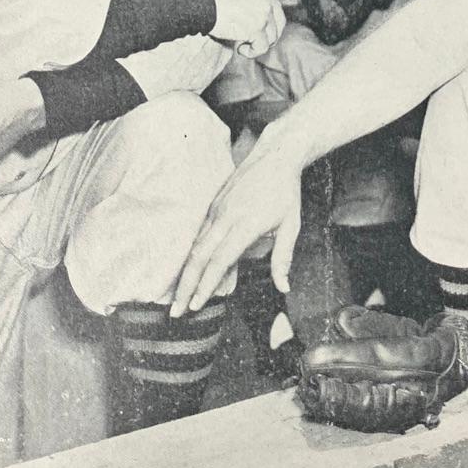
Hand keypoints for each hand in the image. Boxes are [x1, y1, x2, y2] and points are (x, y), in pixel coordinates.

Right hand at [171, 134, 302, 314]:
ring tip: (178, 297)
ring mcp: (217, 210)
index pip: (220, 261)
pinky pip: (199, 233)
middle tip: (176, 312)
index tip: (196, 306)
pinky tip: (188, 271)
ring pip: (195, 245)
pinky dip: (191, 255)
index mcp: (245, 225)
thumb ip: (283, 258)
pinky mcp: (213, 204)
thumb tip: (284, 287)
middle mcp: (226, 218)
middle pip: (199, 256)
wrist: (276, 155)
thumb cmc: (285, 193)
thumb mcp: (291, 226)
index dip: (206, 285)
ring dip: (185, 273)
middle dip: (186, 286)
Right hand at [206, 0, 284, 58]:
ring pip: (271, 37)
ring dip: (258, 44)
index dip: (268, 22)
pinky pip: (261, 47)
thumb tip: (257, 25)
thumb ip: (249, 3)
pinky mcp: (256, 28)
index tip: (257, 31)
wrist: (199, 1)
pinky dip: (252, 52)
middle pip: (279, 23)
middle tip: (255, 43)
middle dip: (269, 36)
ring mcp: (263, 12)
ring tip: (242, 45)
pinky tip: (240, 49)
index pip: (274, 7)